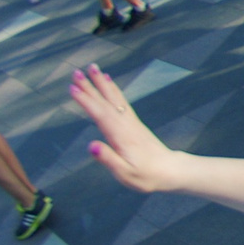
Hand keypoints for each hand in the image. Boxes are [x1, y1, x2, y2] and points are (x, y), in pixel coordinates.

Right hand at [67, 65, 181, 192]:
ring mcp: (131, 122)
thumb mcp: (125, 174)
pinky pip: (121, 101)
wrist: (170, 171)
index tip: (73, 88)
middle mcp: (126, 125)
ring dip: (102, 83)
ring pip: (114, 98)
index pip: (100, 115)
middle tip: (76, 72)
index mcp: (121, 137)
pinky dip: (113, 89)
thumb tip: (91, 145)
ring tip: (92, 67)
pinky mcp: (133, 123)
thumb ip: (108, 159)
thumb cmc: (147, 176)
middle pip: (105, 102)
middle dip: (90, 87)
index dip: (86, 102)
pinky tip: (108, 81)